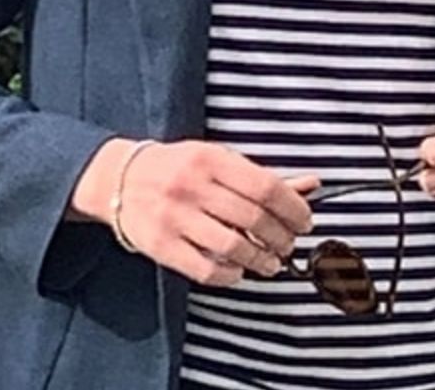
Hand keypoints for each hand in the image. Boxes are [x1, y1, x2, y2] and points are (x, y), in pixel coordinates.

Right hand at [74, 139, 317, 286]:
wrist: (121, 178)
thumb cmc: (179, 167)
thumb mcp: (218, 160)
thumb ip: (262, 176)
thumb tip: (312, 184)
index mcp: (211, 159)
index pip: (265, 186)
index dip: (293, 207)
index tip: (305, 220)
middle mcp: (193, 186)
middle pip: (253, 219)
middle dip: (281, 237)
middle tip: (289, 244)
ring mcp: (175, 217)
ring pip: (233, 247)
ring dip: (261, 260)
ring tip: (270, 263)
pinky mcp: (161, 245)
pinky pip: (206, 269)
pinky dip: (231, 275)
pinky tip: (239, 271)